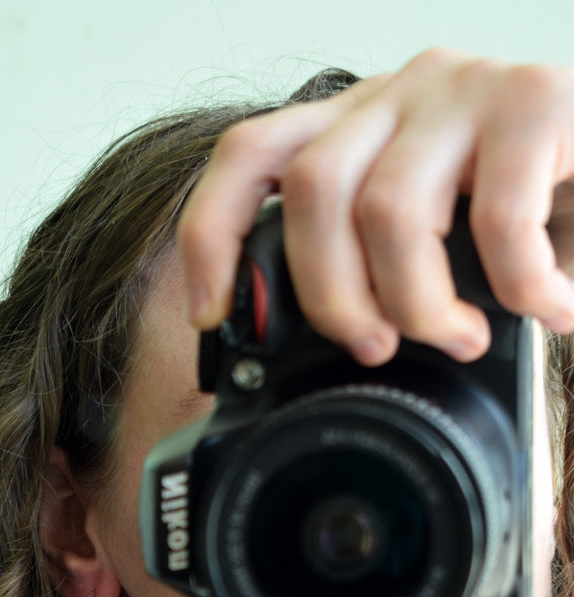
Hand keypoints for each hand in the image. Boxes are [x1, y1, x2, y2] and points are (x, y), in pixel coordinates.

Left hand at [177, 49, 573, 364]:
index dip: (214, 234)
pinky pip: (497, 214)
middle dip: (333, 297)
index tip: (212, 314)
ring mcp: (467, 87)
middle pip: (312, 191)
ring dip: (420, 304)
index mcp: (360, 125)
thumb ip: (380, 269)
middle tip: (376, 349)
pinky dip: (521, 287)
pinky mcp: (539, 98)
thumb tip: (331, 352)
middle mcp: (402, 90)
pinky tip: (550, 308)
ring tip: (461, 339)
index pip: (250, 155)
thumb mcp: (442, 241)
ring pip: (390, 210)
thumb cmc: (538, 214)